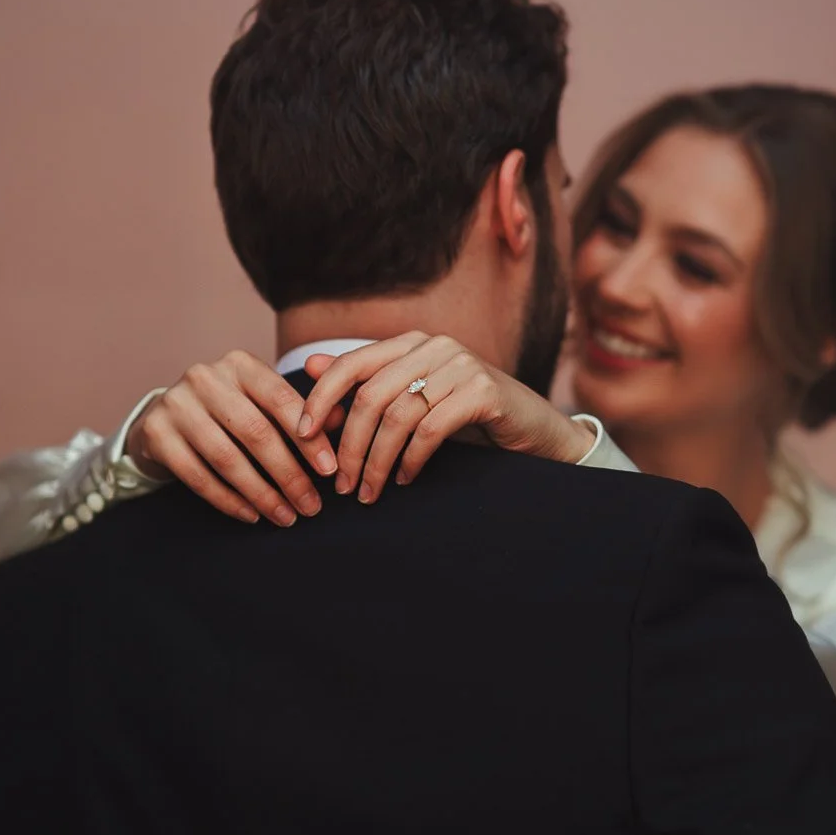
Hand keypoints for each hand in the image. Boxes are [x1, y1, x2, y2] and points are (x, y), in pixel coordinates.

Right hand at [125, 351, 346, 526]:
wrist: (166, 415)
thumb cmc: (230, 411)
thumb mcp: (264, 402)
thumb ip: (304, 409)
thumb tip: (340, 424)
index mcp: (240, 364)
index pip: (282, 400)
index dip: (309, 438)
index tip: (330, 471)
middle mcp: (206, 377)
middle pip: (256, 433)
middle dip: (289, 474)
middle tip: (311, 505)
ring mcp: (176, 403)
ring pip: (227, 457)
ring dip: (261, 494)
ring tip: (286, 516)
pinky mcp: (155, 432)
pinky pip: (197, 475)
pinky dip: (228, 500)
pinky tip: (251, 514)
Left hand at [298, 332, 593, 503]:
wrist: (534, 429)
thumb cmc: (467, 416)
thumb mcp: (412, 398)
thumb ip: (365, 383)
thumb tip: (309, 367)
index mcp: (411, 343)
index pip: (351, 364)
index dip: (321, 399)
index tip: (302, 437)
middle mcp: (434, 346)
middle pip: (371, 396)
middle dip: (349, 444)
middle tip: (340, 484)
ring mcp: (461, 365)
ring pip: (399, 416)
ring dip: (377, 461)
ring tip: (368, 491)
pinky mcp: (484, 391)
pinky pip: (431, 429)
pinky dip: (412, 460)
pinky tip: (406, 480)